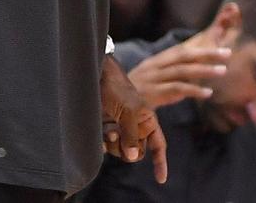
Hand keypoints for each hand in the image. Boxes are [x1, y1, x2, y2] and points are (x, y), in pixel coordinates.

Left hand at [101, 55, 167, 183]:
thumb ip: (132, 134)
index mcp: (148, 121)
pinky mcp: (106, 129)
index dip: (160, 162)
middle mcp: (135, 127)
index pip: (158, 144)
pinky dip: (104, 143)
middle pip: (137, 153)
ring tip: (109, 129)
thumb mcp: (129, 110)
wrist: (94, 77)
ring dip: (114, 144)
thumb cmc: (116, 88)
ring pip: (121, 152)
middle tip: (118, 134)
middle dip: (128, 149)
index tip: (161, 179)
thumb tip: (134, 155)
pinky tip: (101, 134)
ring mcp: (120, 129)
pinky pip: (108, 146)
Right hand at [127, 42, 229, 108]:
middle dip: (207, 54)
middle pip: (184, 57)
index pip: (181, 51)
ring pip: (182, 71)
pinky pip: (175, 89)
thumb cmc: (131, 92)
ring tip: (223, 71)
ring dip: (204, 70)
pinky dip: (192, 90)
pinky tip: (207, 93)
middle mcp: (155, 67)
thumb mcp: (148, 79)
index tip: (221, 49)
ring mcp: (153, 80)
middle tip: (227, 53)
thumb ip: (166, 74)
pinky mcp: (151, 94)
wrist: (106, 100)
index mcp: (156, 62)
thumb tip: (187, 72)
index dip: (202, 49)